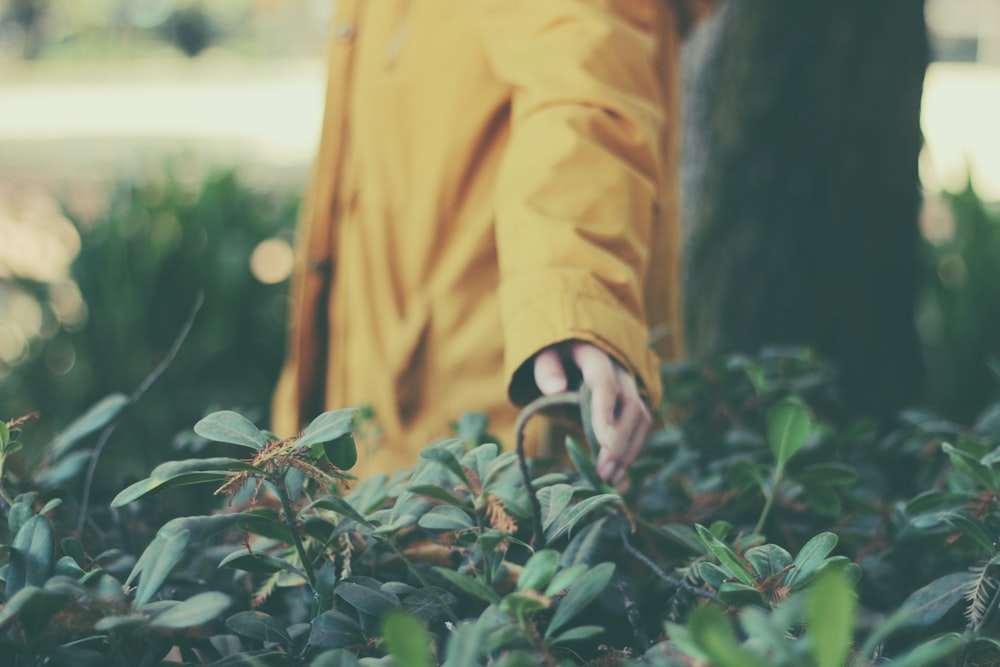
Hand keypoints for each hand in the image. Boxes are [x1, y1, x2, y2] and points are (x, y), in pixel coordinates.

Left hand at [532, 341, 650, 484]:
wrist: (573, 349)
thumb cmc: (556, 353)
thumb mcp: (544, 354)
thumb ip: (546, 368)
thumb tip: (555, 388)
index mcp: (596, 356)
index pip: (605, 384)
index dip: (606, 413)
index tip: (604, 443)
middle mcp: (620, 372)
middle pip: (631, 406)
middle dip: (619, 441)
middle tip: (603, 470)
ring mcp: (629, 389)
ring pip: (641, 420)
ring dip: (628, 451)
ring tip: (609, 478)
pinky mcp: (631, 406)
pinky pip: (638, 429)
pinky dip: (630, 452)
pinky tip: (616, 473)